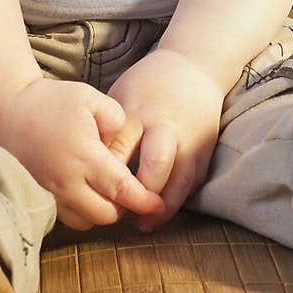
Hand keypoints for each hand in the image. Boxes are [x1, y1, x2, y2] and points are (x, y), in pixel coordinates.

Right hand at [3, 77, 165, 229]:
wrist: (6, 108)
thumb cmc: (51, 100)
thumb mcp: (91, 98)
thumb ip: (117, 120)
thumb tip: (124, 148)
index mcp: (84, 157)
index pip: (121, 190)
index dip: (144, 201)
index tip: (158, 205)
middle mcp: (66, 181)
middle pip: (105, 214)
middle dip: (123, 207)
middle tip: (130, 189)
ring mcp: (48, 193)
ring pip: (84, 222)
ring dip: (100, 211)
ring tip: (106, 190)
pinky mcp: (37, 196)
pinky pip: (65, 218)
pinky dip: (80, 211)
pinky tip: (85, 190)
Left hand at [106, 48, 223, 230]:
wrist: (196, 67)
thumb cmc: (150, 83)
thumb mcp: (123, 93)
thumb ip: (110, 126)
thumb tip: (87, 160)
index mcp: (139, 110)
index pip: (120, 148)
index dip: (107, 174)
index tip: (93, 192)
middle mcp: (166, 126)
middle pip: (155, 164)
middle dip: (140, 192)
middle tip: (121, 211)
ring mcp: (190, 139)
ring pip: (180, 180)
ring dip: (162, 207)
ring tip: (143, 224)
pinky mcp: (205, 149)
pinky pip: (193, 182)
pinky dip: (178, 200)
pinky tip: (162, 214)